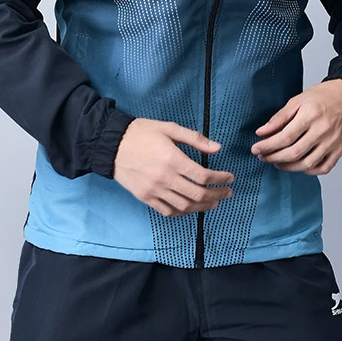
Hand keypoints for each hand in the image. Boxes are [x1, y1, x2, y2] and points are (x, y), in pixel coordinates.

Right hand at [113, 118, 234, 215]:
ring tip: (213, 203)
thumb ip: (194, 139)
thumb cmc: (141, 133)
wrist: (112, 144)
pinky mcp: (145, 197)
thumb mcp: (169, 128)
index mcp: (173, 159)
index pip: (204, 175)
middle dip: (217, 194)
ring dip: (203, 206)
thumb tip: (217, 148)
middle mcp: (165, 178)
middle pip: (198, 194)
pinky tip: (191, 208)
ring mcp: (154, 190)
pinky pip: (168, 211)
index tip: (229, 177)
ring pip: (185, 206)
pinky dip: (182, 212)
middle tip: (227, 192)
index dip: (221, 178)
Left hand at [250, 79, 341, 174]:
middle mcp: (323, 130)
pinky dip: (308, 171)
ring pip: (307, 164)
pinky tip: (298, 165)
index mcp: (311, 115)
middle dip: (273, 158)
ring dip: (288, 167)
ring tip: (277, 162)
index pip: (284, 137)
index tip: (256, 149)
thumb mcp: (298, 100)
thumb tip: (262, 132)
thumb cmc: (326, 96)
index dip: (267, 146)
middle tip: (263, 157)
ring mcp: (333, 142)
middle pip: (293, 153)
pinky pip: (323, 168)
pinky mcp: (340, 150)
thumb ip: (279, 118)